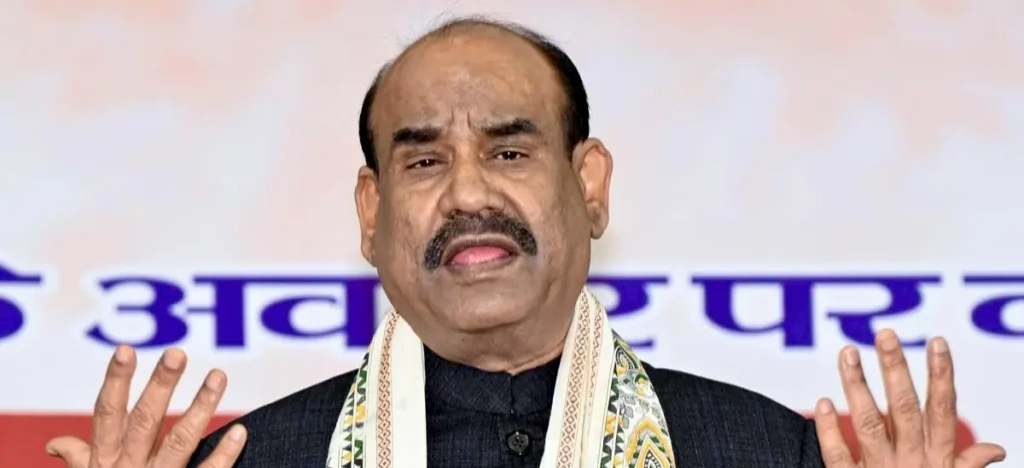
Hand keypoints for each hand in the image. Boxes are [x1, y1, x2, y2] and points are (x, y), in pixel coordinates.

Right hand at [45, 345, 246, 466]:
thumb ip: (81, 463)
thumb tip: (57, 444)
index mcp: (104, 464)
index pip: (107, 415)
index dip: (115, 382)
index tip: (126, 349)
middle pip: (144, 422)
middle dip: (160, 386)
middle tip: (177, 353)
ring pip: (180, 441)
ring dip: (201, 407)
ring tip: (218, 375)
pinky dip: (224, 454)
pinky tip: (241, 431)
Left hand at [813, 329, 1004, 466]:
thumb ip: (967, 467)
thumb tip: (997, 448)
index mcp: (938, 461)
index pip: (942, 411)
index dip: (942, 376)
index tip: (937, 341)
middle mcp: (912, 464)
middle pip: (904, 409)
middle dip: (895, 369)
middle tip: (884, 333)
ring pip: (869, 424)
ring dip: (856, 386)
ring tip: (847, 352)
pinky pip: (838, 459)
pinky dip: (830, 432)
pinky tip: (821, 405)